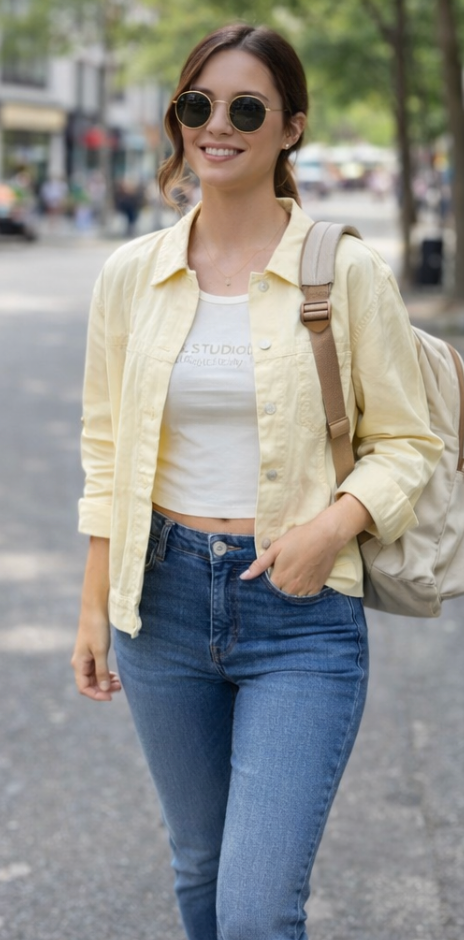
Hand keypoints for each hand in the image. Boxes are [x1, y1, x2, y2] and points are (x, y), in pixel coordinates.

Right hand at [71, 612, 120, 701]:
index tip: (110, 696)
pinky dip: (105, 674)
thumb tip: (104, 689)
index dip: (96, 695)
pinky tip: (115, 676)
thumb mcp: (100, 651)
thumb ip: (102, 671)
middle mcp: (80, 663)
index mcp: (78, 664)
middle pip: (89, 684)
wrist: (95, 610)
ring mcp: (86, 659)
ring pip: (94, 677)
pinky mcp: (92, 653)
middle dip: (103, 689)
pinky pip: (97, 670)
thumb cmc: (96, 629)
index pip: (84, 688)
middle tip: (119, 688)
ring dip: (105, 682)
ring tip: (118, 683)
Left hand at [240, 495, 372, 595]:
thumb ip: (259, 564)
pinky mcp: (317, 588)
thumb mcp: (276, 548)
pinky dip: (301, 591)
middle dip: (277, 588)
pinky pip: (305, 597)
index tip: (267, 578)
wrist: (326, 536)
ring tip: (291, 578)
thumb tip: (244, 577)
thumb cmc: (299, 538)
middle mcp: (292, 587)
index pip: (267, 590)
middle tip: (281, 575)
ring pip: (292, 597)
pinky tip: (301, 580)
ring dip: (289, 591)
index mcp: (279, 578)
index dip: (265, 585)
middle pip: (279, 595)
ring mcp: (305, 589)